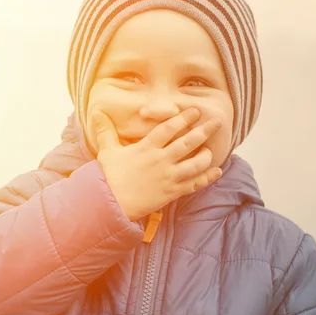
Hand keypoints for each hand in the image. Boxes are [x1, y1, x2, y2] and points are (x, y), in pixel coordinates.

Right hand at [92, 108, 222, 220]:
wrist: (110, 204)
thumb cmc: (108, 177)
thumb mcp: (107, 151)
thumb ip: (106, 131)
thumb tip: (97, 112)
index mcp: (146, 148)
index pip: (169, 128)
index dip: (184, 118)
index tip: (196, 111)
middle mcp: (161, 160)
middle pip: (188, 142)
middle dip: (205, 131)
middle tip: (218, 122)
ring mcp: (168, 177)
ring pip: (196, 163)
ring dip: (207, 155)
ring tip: (211, 149)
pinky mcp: (172, 193)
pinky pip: (195, 184)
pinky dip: (208, 178)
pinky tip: (217, 172)